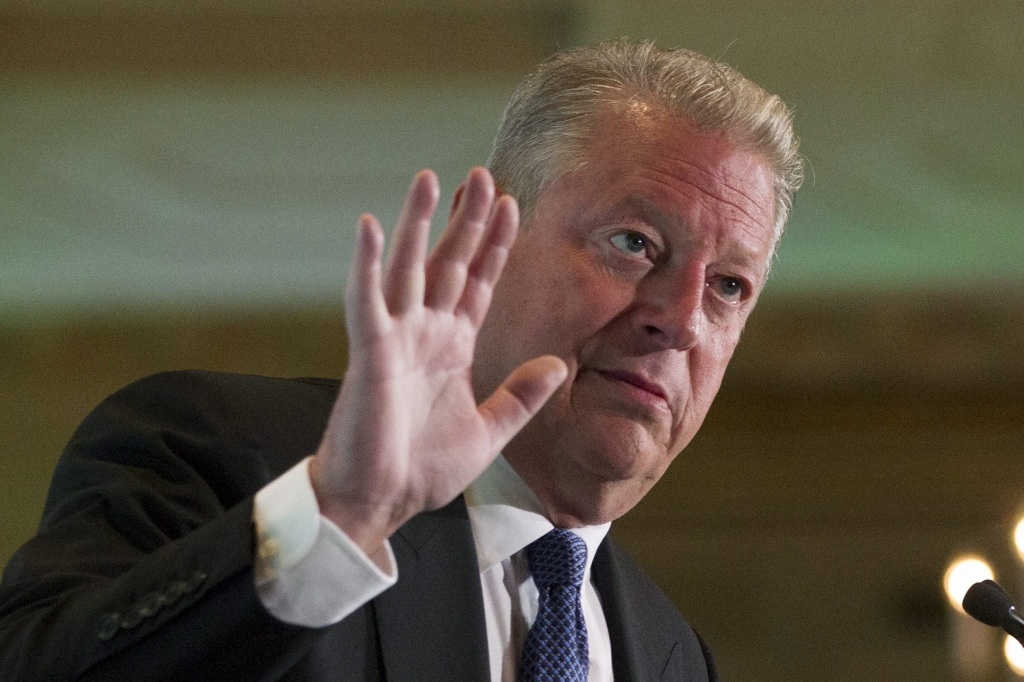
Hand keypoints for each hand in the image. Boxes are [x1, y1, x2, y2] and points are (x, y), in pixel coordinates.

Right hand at [309, 168, 566, 562]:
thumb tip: (558, 364)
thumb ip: (521, 396)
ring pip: (410, 268)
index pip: (477, 283)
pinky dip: (367, 263)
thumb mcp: (488, 431)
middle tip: (481, 174)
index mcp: (452, 348)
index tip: (512, 206)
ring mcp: (396, 338)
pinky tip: (373, 226)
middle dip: (467, 220)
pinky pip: (367, 300)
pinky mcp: (370, 353)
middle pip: (449, 262)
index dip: (494, 246)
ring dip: (419, 222)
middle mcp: (425, 333)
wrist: (380, 503)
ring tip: (430, 178)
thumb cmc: (422, 470)